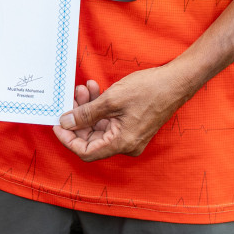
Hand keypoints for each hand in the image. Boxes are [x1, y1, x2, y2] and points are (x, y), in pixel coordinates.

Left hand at [52, 67, 191, 161]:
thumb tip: (66, 123)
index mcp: (122, 143)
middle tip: (71, 97)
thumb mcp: (111, 100)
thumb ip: (86, 114)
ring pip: (99, 127)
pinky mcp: (131, 126)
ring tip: (84, 88)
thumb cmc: (149, 90)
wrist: (176, 82)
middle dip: (78, 117)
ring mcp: (129, 136)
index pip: (86, 152)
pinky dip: (99, 107)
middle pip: (91, 139)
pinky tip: (95, 90)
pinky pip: (109, 121)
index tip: (57, 124)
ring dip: (88, 108)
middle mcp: (126, 144)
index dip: (68, 139)